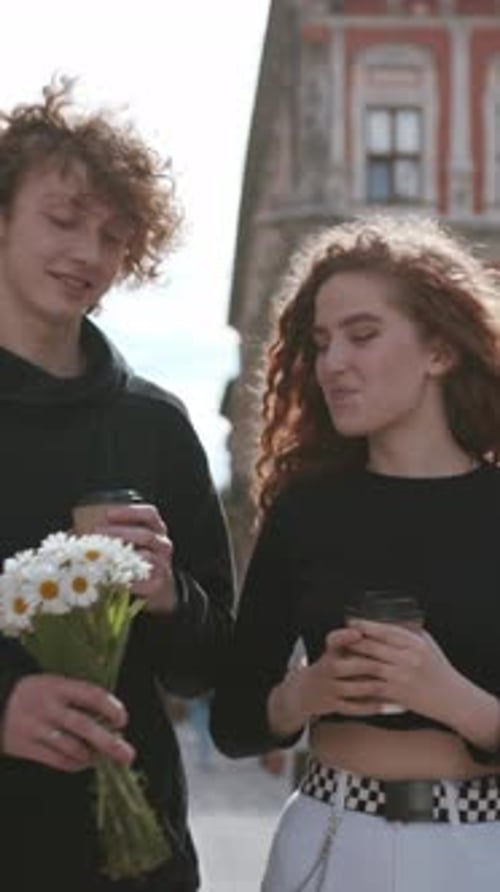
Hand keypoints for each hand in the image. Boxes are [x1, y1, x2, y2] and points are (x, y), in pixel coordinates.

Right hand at [0, 674, 134, 771]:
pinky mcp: (26, 747)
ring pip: (71, 747)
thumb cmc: (33, 694)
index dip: (111, 708)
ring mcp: (35, 728)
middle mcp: (48, 707)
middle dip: (109, 742)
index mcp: (57, 686)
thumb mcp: (53, 685)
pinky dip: (74, 764)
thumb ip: (78, 698)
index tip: (122, 720)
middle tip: (128, 754)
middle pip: (84, 726)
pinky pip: (57, 760)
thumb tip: (108, 720)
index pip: (92, 695)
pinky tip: (83, 762)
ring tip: (101, 758)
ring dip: (91, 755)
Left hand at [95, 502, 176, 612]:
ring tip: (101, 557)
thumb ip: (105, 533)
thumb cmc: (133, 557)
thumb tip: (73, 531)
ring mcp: (163, 563)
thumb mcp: (125, 540)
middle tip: (96, 534)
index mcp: (155, 528)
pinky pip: (146, 581)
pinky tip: (112, 579)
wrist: (155, 586)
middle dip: (119, 533)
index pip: (149, 514)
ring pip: (146, 557)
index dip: (129, 512)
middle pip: (145, 535)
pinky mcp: (159, 583)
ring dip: (122, 557)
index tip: (108, 513)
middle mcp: (162, 544)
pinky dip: (128, 579)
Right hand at [270, 627, 383, 734]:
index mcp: (329, 653)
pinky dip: (369, 707)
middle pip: (347, 666)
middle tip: (391, 665)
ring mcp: (328, 688)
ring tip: (393, 686)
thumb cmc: (327, 669)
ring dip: (374, 687)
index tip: (357, 632)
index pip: (333, 641)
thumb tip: (375, 630)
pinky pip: (352, 708)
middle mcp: (326, 669)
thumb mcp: (332, 652)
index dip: (344, 636)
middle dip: (370, 665)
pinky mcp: (330, 705)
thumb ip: (350, 642)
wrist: (301, 693)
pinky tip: (384, 706)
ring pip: (352, 688)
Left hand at [347, 619, 459, 722]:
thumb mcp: (428, 645)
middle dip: (355, 641)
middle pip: (375, 647)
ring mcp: (403, 677)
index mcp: (417, 644)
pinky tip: (350, 677)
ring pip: (371, 666)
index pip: (386, 631)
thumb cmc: (439, 669)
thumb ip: (410, 632)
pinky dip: (360, 680)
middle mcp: (409, 659)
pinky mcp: (398, 694)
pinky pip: (374, 686)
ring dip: (354, 660)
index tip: (353, 621)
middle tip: (341, 636)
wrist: (452, 699)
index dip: (367, 626)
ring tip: (341, 655)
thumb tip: (387, 621)